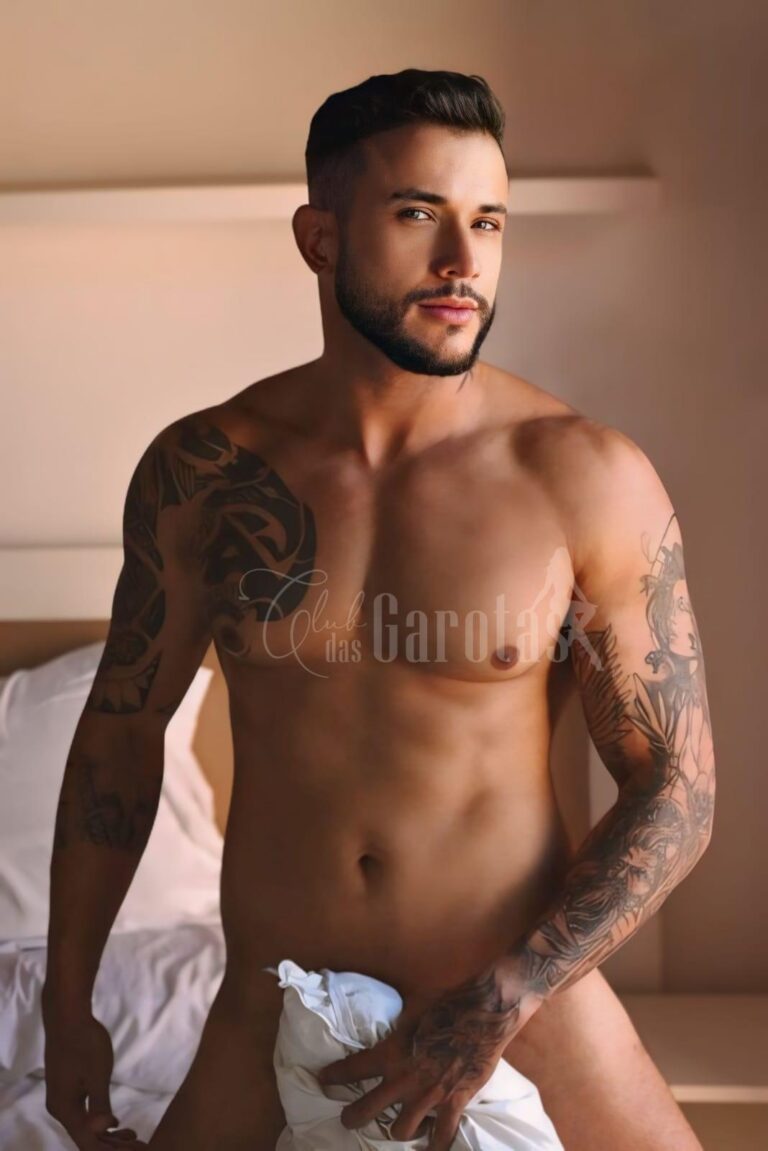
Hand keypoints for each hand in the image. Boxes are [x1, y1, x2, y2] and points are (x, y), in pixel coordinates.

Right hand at [43, 1007, 146, 1148]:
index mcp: (65, 1109)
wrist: (67, 1016)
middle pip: (84, 1138)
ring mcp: (61, 1098)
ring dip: (106, 1134)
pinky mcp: (65, 1088)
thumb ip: (100, 1104)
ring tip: (130, 1134)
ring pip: (83, 1126)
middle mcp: (59, 1109)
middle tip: (138, 1142)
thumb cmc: (85, 1042)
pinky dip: (98, 1120)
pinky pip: (81, 1114)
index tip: (136, 1147)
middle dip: (111, 1144)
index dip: (111, 1150)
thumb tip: (105, 1129)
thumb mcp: (97, 1074)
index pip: (87, 1143)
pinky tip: (114, 1120)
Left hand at [316, 962, 542, 1150]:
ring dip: (397, 1131)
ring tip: (396, 1129)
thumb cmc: (447, 1002)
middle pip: (365, 1110)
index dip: (333, 1075)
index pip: (352, 1068)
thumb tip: (389, 1020)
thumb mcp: (412, 1007)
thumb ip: (398, 1024)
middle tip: (348, 1119)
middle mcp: (403, 1078)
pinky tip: (430, 1149)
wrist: (483, 1013)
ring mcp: (428, 1095)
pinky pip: (441, 1137)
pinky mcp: (453, 1103)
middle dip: (352, 1117)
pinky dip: (435, 1146)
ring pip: (400, 1131)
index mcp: (391, 1051)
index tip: (322, 1079)